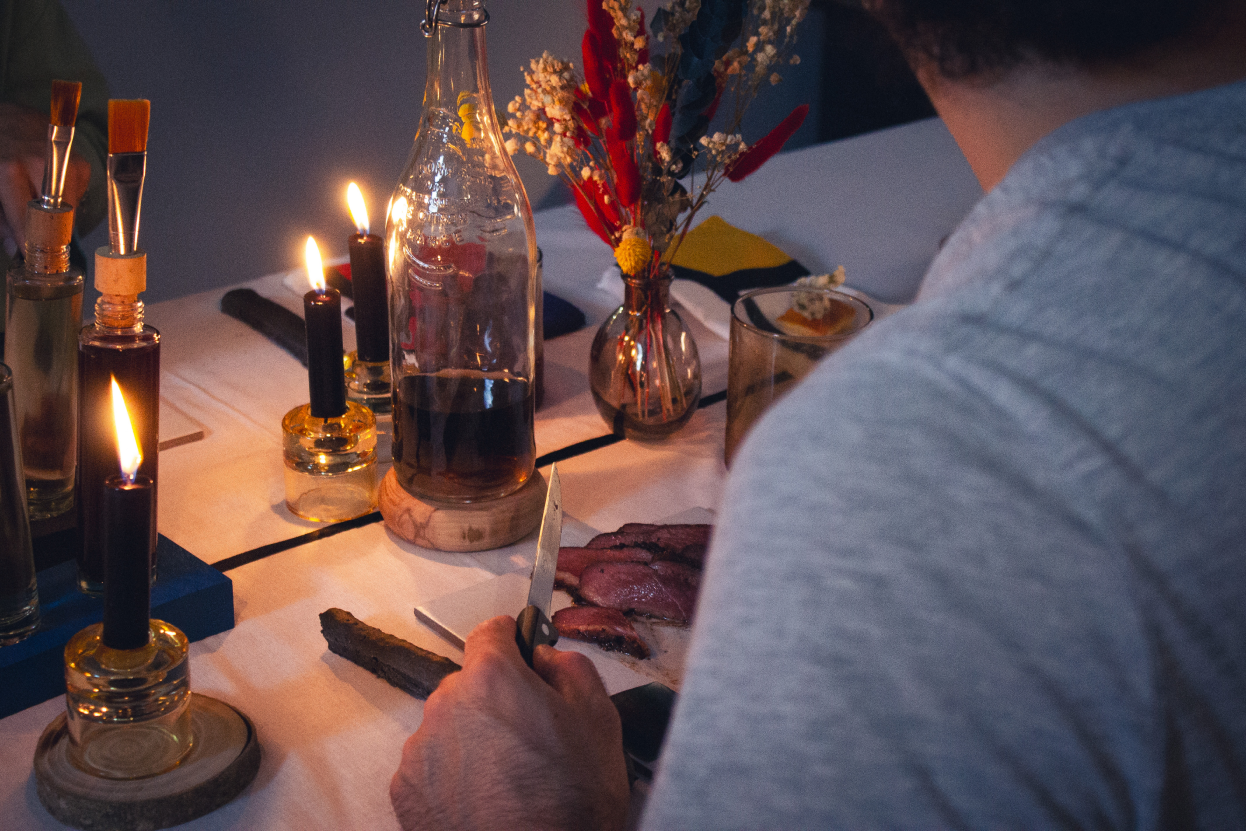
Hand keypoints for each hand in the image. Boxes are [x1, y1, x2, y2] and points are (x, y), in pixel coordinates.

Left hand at [0, 103, 91, 249]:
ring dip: (61, 212)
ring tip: (46, 210)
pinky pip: (80, 187)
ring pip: (73, 204)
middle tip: (43, 241)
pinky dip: (69, 194)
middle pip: (57, 216)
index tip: (35, 260)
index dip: (31, 244)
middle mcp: (39, 163)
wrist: (3, 115)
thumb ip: (0, 218)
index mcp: (9, 170)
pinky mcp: (76, 155)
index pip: (27, 220)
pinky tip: (53, 188)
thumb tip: (16, 249)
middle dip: (50, 231)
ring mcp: (63, 157)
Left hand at [391, 615, 629, 830]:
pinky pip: (432, 763)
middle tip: (528, 733)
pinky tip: (485, 795)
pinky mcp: (406, 788)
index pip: (490, 631)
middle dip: (496, 698)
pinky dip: (453, 773)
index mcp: (492, 678)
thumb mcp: (599, 718)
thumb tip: (545, 657)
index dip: (511, 640)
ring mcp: (421, 748)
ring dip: (474, 736)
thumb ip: (570, 667)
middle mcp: (447, 704)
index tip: (519, 650)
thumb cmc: (569, 802)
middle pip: (470, 682)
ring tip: (508, 774)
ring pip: (450, 723)